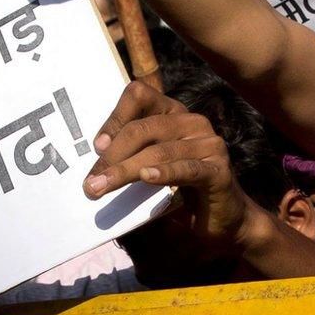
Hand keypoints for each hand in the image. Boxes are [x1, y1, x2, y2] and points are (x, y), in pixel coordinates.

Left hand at [86, 79, 254, 254]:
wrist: (224, 219)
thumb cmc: (182, 192)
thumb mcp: (152, 168)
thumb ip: (132, 158)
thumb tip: (95, 166)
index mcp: (174, 114)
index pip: (140, 95)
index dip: (116, 117)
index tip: (97, 146)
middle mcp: (193, 122)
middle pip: (145, 127)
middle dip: (113, 155)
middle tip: (90, 182)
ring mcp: (209, 145)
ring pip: (159, 152)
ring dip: (125, 171)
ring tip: (100, 188)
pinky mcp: (218, 170)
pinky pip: (186, 168)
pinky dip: (164, 173)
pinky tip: (147, 177)